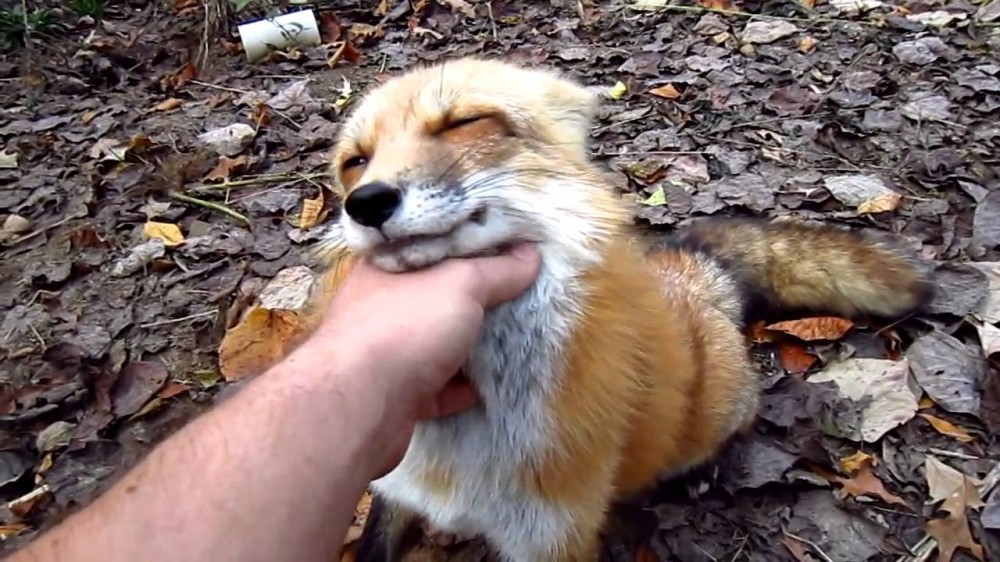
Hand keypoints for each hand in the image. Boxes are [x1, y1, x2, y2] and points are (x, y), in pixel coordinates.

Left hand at [311, 244, 541, 473]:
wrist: (360, 405)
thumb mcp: (462, 283)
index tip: (511, 249)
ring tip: (514, 339)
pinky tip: (491, 385)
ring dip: (471, 345)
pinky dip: (462, 387)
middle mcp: (381, 305)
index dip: (472, 244)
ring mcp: (386, 352)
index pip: (434, 244)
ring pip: (437, 343)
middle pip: (438, 295)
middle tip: (520, 295)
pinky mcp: (396, 395)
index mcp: (387, 265)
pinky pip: (437, 386)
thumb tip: (531, 254)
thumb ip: (498, 269)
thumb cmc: (406, 326)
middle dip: (477, 299)